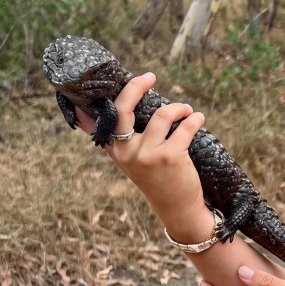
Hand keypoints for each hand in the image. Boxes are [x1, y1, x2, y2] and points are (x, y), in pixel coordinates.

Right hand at [75, 72, 205, 227]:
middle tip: (150, 77)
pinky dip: (195, 119)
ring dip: (180, 107)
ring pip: (163, 114)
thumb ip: (125, 140)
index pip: (94, 124)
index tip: (87, 87)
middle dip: (137, 86)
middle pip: (123, 108)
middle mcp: (127, 152)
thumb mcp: (134, 162)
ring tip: (187, 110)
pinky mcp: (171, 157)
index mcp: (115, 151)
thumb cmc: (157, 179)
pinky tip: (197, 118)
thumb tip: (125, 107)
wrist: (177, 209)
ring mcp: (148, 154)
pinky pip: (185, 126)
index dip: (87, 105)